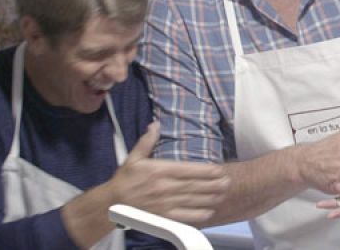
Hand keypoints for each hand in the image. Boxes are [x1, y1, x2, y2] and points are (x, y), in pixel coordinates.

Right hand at [104, 122, 230, 225]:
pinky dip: (197, 215)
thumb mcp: (134, 158)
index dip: (205, 171)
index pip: (188, 170)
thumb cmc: (124, 179)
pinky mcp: (162, 217)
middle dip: (213, 184)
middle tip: (228, 181)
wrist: (111, 204)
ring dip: (209, 197)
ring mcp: (164, 203)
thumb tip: (155, 124)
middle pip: (194, 185)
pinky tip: (209, 211)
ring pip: (192, 200)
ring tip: (223, 194)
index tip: (219, 169)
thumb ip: (147, 142)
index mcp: (159, 171)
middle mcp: (164, 187)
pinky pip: (183, 216)